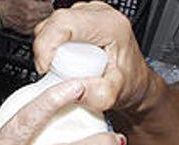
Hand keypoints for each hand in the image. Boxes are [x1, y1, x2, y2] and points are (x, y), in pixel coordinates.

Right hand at [0, 0, 53, 34]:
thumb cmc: (10, 3)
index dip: (48, 3)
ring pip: (43, 21)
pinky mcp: (27, 31)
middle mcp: (31, 18)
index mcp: (32, 7)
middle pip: (47, 15)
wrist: (0, 13)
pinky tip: (31, 17)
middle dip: (46, 10)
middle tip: (42, 6)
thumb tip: (49, 0)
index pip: (49, 6)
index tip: (45, 2)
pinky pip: (37, 26)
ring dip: (42, 16)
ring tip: (36, 11)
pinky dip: (37, 22)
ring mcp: (29, 26)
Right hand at [33, 2, 153, 111]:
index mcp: (109, 26)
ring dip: (46, 46)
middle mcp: (100, 14)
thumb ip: (90, 95)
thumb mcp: (110, 95)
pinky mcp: (80, 18)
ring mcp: (89, 13)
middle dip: (44, 48)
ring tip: (58, 66)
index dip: (46, 45)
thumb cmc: (127, 83)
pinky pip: (54, 26)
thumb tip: (68, 90)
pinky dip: (49, 43)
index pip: (64, 24)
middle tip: (51, 71)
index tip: (45, 68)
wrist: (134, 81)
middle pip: (55, 22)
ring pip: (52, 23)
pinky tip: (59, 58)